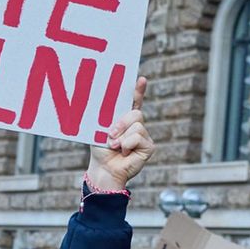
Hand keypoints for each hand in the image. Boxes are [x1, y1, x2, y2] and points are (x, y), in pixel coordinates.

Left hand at [86, 77, 152, 191]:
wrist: (103, 169)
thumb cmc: (100, 150)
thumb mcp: (100, 129)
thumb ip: (106, 118)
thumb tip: (102, 103)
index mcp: (124, 119)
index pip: (134, 101)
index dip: (139, 90)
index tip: (141, 79)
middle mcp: (136, 126)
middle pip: (136, 113)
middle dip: (122, 123)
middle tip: (110, 134)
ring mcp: (144, 135)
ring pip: (137, 125)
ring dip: (122, 136)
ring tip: (115, 146)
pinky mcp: (149, 146)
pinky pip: (138, 137)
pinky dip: (127, 144)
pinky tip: (124, 152)